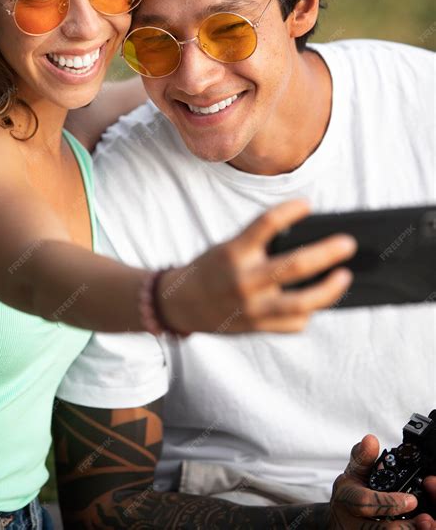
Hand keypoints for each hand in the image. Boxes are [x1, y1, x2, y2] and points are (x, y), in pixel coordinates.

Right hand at [160, 199, 356, 333]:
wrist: (182, 305)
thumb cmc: (211, 269)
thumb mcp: (229, 249)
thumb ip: (260, 246)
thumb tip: (307, 240)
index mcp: (234, 252)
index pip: (266, 224)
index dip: (289, 211)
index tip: (308, 204)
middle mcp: (244, 280)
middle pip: (294, 266)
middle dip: (326, 253)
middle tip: (348, 244)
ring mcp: (252, 306)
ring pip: (301, 303)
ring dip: (328, 290)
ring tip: (344, 277)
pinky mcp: (258, 326)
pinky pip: (292, 323)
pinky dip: (307, 312)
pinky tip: (315, 302)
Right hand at [330, 435, 435, 528]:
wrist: (341, 521)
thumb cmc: (349, 494)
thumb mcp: (353, 472)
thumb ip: (363, 457)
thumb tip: (370, 440)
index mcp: (347, 499)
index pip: (365, 502)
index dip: (389, 502)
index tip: (412, 500)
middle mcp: (351, 522)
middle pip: (379, 529)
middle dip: (404, 525)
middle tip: (424, 518)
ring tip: (423, 524)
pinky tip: (416, 528)